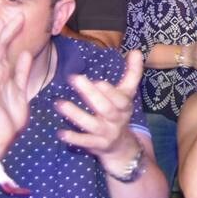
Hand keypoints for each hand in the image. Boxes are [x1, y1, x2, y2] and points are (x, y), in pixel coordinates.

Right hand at [0, 12, 31, 151]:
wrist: (3, 135)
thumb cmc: (9, 114)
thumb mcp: (20, 88)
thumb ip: (21, 71)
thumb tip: (25, 53)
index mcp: (4, 73)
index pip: (7, 48)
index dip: (12, 33)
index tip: (20, 18)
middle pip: (0, 47)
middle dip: (6, 31)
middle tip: (14, 15)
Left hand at [56, 50, 144, 174]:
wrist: (121, 146)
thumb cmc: (120, 112)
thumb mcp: (127, 94)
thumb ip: (132, 73)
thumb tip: (137, 51)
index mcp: (124, 106)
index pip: (120, 98)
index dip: (109, 91)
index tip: (97, 80)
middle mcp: (116, 120)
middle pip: (105, 109)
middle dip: (90, 94)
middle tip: (74, 78)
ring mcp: (106, 134)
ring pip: (92, 125)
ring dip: (75, 114)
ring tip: (59, 103)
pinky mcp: (96, 145)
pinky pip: (85, 142)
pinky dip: (73, 138)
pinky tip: (60, 132)